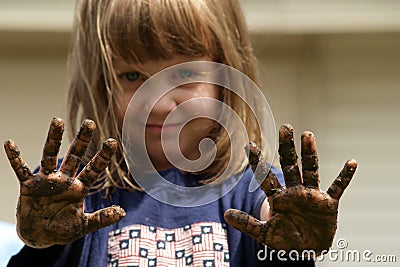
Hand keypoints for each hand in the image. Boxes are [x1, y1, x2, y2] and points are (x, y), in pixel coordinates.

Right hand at [4, 118, 125, 247]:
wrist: (40, 237)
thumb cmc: (63, 229)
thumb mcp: (83, 226)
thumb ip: (101, 218)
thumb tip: (122, 212)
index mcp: (80, 188)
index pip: (94, 169)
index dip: (102, 156)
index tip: (112, 142)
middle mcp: (65, 180)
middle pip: (75, 156)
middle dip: (82, 140)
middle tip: (90, 122)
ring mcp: (47, 181)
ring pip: (50, 155)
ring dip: (53, 139)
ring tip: (57, 120)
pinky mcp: (29, 186)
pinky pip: (21, 169)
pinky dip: (15, 158)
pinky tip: (10, 144)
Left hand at [224, 124, 356, 254]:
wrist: (306, 251)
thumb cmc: (285, 240)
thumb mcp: (264, 234)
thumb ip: (247, 223)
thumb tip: (226, 214)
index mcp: (277, 197)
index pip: (265, 177)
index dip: (258, 162)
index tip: (249, 145)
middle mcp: (294, 191)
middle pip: (289, 165)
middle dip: (287, 147)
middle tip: (285, 127)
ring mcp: (311, 195)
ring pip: (310, 170)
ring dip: (310, 153)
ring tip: (307, 135)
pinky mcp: (328, 203)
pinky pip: (337, 187)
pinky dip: (345, 176)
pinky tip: (352, 162)